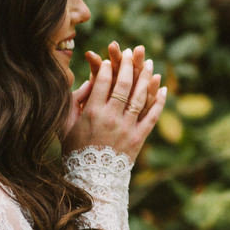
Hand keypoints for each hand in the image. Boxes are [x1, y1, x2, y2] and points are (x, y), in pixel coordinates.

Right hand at [61, 41, 167, 161]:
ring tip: (149, 64)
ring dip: (146, 78)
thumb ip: (74, 101)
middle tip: (131, 52)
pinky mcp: (139, 138)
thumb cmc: (75, 149)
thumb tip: (89, 81)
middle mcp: (111, 118)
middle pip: (123, 86)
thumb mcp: (66, 124)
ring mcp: (127, 128)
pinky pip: (152, 116)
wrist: (93, 177)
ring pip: (139, 97)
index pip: (102, 82)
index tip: (110, 59)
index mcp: (92, 113)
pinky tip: (163, 88)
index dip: (108, 68)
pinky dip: (159, 101)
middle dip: (128, 66)